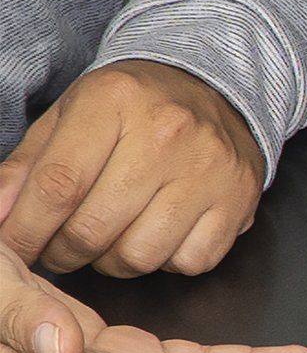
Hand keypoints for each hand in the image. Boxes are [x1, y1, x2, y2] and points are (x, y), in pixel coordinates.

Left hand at [0, 61, 265, 276]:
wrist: (217, 90)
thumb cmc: (133, 108)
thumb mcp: (70, 117)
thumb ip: (27, 166)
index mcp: (115, 101)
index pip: (58, 184)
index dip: (27, 228)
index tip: (15, 245)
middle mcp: (168, 134)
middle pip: (94, 227)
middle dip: (63, 252)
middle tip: (58, 248)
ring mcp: (209, 170)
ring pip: (140, 254)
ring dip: (112, 261)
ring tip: (109, 240)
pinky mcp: (238, 201)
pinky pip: (189, 262)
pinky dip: (166, 261)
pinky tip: (158, 235)